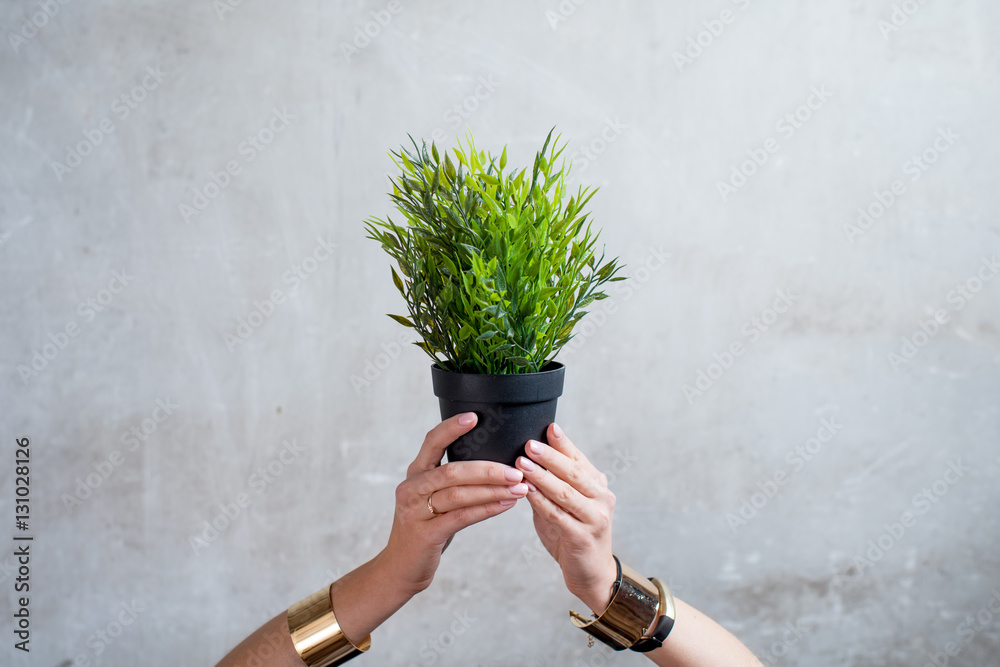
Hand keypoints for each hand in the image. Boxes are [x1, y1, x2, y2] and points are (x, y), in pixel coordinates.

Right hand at [378, 412, 528, 596]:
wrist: (402, 567)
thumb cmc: (426, 528)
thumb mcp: (433, 498)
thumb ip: (453, 480)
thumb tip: (494, 462)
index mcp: (415, 473)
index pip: (431, 442)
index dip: (451, 428)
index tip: (475, 416)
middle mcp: (411, 488)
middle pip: (452, 471)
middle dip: (488, 469)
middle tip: (517, 469)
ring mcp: (415, 512)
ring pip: (459, 494)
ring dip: (493, 490)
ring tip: (519, 488)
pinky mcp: (425, 535)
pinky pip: (461, 517)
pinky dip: (487, 509)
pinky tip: (506, 504)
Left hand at [517, 423, 617, 613]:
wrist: (592, 574)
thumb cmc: (572, 535)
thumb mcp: (563, 506)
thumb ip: (549, 486)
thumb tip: (525, 460)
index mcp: (597, 486)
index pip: (579, 460)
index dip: (564, 444)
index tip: (549, 428)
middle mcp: (601, 499)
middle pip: (574, 473)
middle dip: (551, 457)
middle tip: (530, 444)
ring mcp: (595, 518)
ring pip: (566, 492)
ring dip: (542, 477)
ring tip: (523, 464)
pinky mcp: (583, 537)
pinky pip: (558, 515)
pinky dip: (541, 502)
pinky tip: (527, 492)